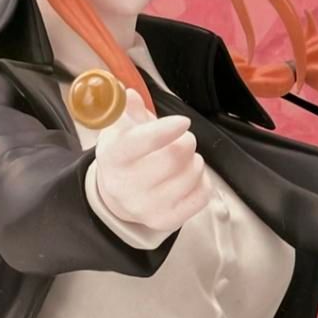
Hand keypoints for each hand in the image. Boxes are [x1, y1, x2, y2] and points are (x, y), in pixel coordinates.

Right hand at [94, 88, 211, 231]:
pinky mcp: (166, 221)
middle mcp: (127, 187)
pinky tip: (190, 176)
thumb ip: (128, 110)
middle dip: (187, 142)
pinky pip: (202, 195)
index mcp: (114, 158)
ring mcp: (147, 208)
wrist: (117, 197)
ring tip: (184, 159)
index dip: (166, 129)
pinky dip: (203, 181)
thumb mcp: (120, 130)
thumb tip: (131, 96)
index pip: (141, 142)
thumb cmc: (124, 156)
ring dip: (195, 161)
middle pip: (175, 156)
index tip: (183, 122)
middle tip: (183, 140)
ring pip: (192, 174)